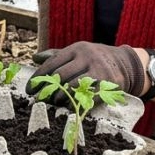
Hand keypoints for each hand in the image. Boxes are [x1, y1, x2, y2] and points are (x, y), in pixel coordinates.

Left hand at [27, 42, 144, 105]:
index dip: (39, 77)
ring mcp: (99, 70)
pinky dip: (76, 102)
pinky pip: (88, 95)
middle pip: (61, 75)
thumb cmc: (94, 59)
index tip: (29, 89)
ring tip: (53, 102)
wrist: (125, 64)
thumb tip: (34, 58)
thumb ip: (56, 55)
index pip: (53, 62)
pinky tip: (69, 106)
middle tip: (38, 99)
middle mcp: (88, 57)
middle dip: (47, 89)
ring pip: (73, 86)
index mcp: (77, 48)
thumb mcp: (78, 52)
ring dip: (60, 97)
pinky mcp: (108, 84)